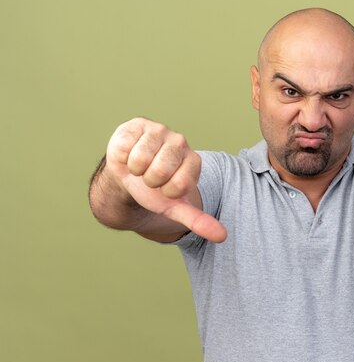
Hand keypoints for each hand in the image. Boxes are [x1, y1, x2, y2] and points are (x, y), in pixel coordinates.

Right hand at [105, 117, 226, 241]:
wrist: (128, 175)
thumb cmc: (154, 190)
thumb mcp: (174, 207)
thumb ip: (198, 220)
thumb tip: (222, 237)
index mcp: (194, 161)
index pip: (179, 185)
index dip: (166, 192)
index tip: (165, 189)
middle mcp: (180, 142)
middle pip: (160, 170)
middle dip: (150, 181)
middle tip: (150, 178)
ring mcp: (159, 130)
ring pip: (141, 159)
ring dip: (135, 170)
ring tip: (140, 167)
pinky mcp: (137, 125)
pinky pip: (125, 147)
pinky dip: (123, 157)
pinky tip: (129, 154)